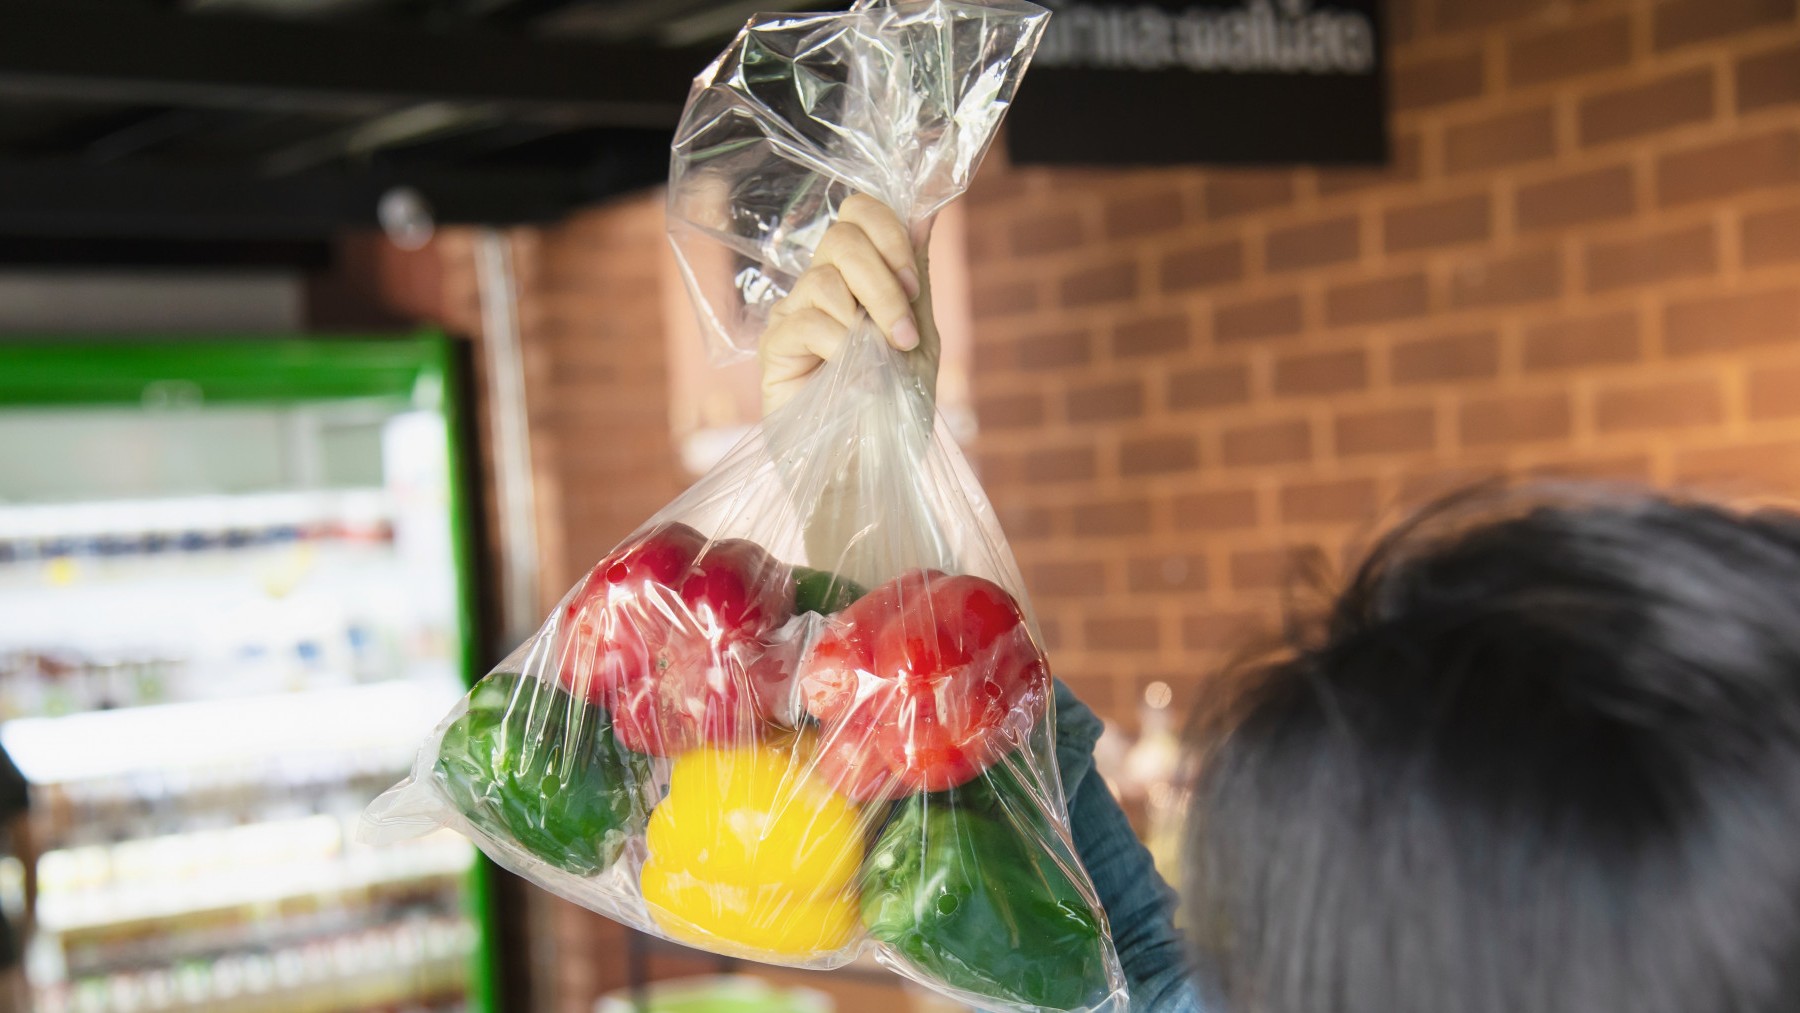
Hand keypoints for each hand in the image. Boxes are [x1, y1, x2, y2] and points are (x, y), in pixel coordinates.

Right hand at [759, 195, 940, 415]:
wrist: (872, 467)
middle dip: (883, 281)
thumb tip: (929, 211)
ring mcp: (794, 315)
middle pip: (841, 236)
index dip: (889, 235)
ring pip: (824, 279)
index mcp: (856, 277)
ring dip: (868, 320)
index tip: (912, 286)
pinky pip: (806, 322)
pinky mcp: (775, 349)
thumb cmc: (895, 408)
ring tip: (883, 364)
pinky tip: (857, 380)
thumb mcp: (919, 336)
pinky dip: (841, 348)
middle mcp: (821, 288)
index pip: (858, 213)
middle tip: (903, 331)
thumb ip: (916, 276)